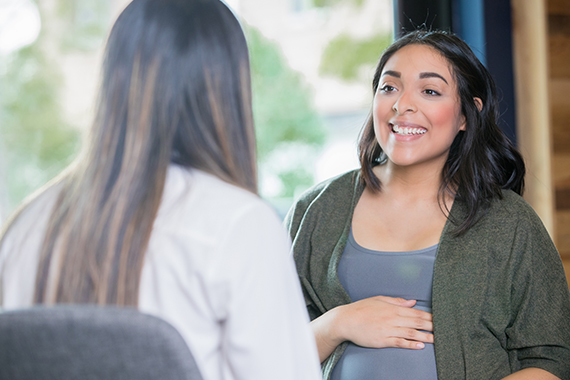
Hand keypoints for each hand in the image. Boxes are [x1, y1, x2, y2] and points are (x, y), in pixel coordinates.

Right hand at [311, 295, 432, 361]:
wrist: (345, 320)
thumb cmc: (361, 309)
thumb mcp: (379, 300)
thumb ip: (396, 301)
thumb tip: (412, 302)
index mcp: (392, 308)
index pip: (415, 312)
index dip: (429, 316)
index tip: (440, 319)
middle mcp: (392, 318)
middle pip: (416, 322)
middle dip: (431, 326)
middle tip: (444, 329)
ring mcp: (388, 329)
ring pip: (410, 332)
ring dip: (425, 336)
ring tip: (437, 339)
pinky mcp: (382, 340)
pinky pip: (399, 342)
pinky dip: (410, 344)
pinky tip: (420, 346)